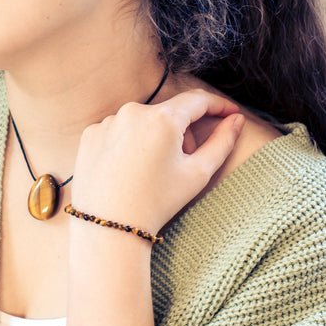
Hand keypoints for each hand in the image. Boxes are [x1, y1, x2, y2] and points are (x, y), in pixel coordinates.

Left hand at [71, 89, 244, 235]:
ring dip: (155, 137)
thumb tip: (235, 119)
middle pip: (169, 113)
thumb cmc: (157, 202)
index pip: (197, 100)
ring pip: (143, 121)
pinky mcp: (90, 133)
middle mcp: (132, 111)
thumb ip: (222, 141)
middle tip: (184, 163)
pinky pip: (118, 130)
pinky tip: (129, 170)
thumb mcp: (198, 173)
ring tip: (152, 171)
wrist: (110, 226)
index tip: (230, 112)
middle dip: (182, 132)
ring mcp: (108, 121)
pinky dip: (129, 143)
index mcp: (162, 118)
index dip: (217, 105)